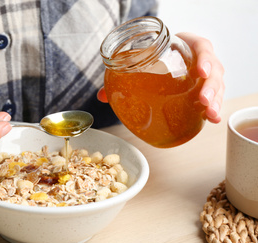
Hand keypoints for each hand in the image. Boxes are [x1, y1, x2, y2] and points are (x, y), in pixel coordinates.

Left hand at [97, 33, 224, 123]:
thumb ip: (123, 73)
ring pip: (217, 86)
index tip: (201, 70)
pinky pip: (213, 98)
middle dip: (211, 86)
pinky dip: (214, 109)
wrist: (161, 56)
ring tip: (211, 114)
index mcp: (187, 46)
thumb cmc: (154, 56)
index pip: (202, 47)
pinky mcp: (202, 90)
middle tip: (203, 100)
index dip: (205, 58)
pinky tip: (212, 119)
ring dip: (215, 100)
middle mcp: (200, 60)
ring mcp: (204, 76)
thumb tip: (101, 97)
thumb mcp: (142, 58)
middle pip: (214, 70)